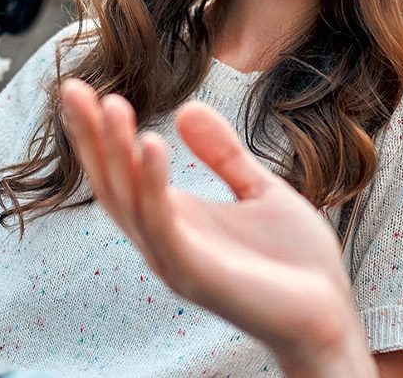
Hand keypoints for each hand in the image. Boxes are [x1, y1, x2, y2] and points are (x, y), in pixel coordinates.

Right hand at [58, 79, 374, 377]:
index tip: (83, 89)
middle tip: (73, 88)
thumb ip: (223, 153)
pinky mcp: (195, 275)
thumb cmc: (295, 262)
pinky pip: (163, 226)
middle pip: (112, 184)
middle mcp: (164, 240)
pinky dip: (152, 186)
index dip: (99, 133)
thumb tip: (186, 108)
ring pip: (129, 203)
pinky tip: (152, 144)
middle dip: (91, 138)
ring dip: (117, 153)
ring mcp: (176, 259)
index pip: (122, 172)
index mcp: (175, 219)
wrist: (330, 314)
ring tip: (112, 105)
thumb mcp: (258, 190)